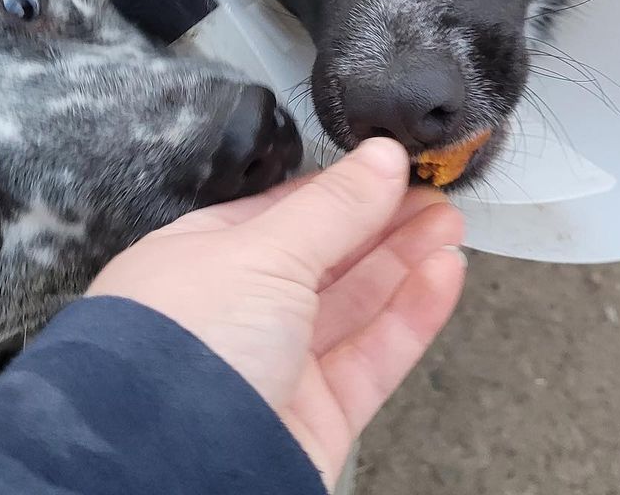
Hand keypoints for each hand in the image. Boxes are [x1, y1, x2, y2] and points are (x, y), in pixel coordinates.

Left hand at [87, 138, 465, 487]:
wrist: (168, 476)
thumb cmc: (181, 349)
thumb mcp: (262, 252)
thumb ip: (333, 206)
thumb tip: (382, 156)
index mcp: (204, 259)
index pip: (285, 212)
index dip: (343, 187)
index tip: (394, 164)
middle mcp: (238, 311)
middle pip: (326, 255)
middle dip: (383, 221)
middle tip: (435, 190)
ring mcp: (277, 366)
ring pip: (355, 305)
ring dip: (406, 261)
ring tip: (451, 223)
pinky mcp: (315, 417)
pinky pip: (373, 356)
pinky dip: (412, 315)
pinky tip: (443, 274)